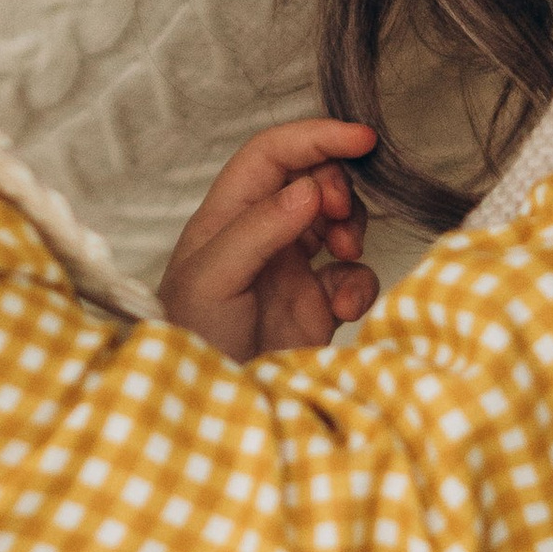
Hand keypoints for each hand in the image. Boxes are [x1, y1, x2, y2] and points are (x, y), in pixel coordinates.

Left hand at [160, 119, 379, 356]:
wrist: (212, 414)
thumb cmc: (192, 342)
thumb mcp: (211, 279)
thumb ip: (257, 229)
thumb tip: (308, 189)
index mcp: (226, 217)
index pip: (271, 154)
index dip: (314, 137)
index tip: (360, 138)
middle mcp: (260, 236)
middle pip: (312, 180)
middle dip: (337, 188)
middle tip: (338, 217)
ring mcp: (291, 271)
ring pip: (338, 223)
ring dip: (352, 230)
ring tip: (344, 254)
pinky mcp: (316, 306)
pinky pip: (353, 276)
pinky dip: (359, 285)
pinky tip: (344, 308)